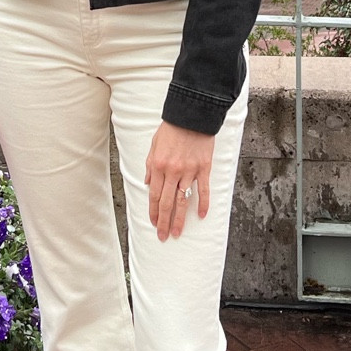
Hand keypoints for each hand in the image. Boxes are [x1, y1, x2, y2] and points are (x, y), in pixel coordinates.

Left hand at [145, 122, 215, 241]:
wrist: (192, 115)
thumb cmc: (172, 128)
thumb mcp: (154, 145)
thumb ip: (150, 165)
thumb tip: (147, 184)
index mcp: (159, 166)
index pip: (155, 195)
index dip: (154, 211)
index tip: (154, 223)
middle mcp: (173, 172)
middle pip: (167, 203)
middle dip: (164, 222)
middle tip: (163, 236)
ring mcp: (189, 171)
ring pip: (183, 201)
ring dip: (180, 219)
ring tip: (178, 233)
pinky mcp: (203, 168)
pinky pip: (203, 190)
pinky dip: (203, 204)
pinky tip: (202, 216)